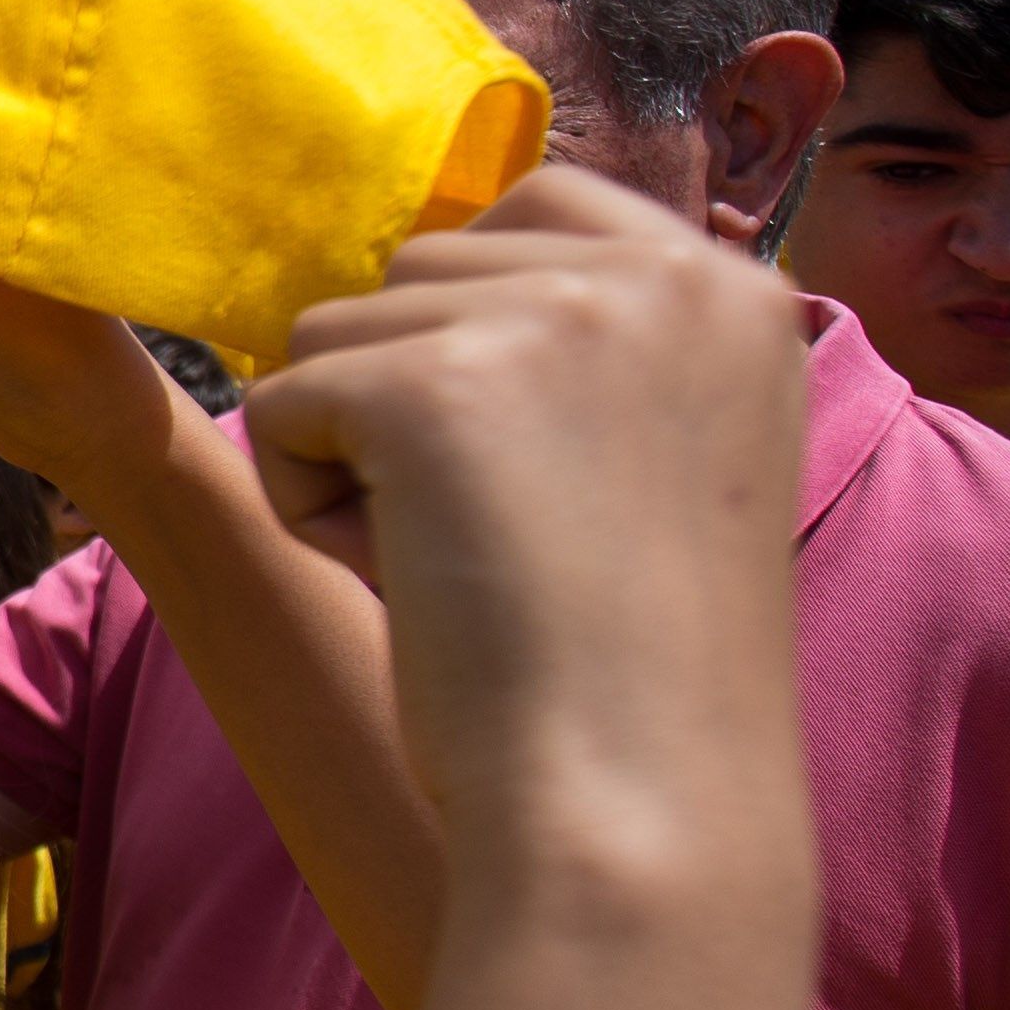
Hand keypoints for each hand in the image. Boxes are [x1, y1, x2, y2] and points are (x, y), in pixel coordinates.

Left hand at [241, 167, 810, 824]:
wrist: (640, 804)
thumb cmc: (635, 671)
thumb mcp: (660, 459)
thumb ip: (583, 350)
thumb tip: (419, 275)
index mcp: (731, 286)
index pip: (536, 205)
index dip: (472, 330)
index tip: (525, 466)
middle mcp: (656, 271)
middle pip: (417, 272)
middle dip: (413, 405)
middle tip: (514, 544)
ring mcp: (543, 316)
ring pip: (333, 332)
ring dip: (357, 458)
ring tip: (469, 568)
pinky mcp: (429, 385)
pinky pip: (278, 406)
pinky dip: (312, 509)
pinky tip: (413, 583)